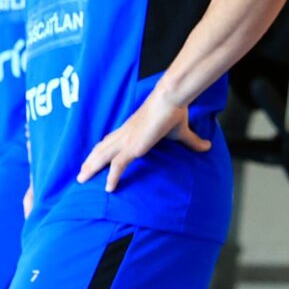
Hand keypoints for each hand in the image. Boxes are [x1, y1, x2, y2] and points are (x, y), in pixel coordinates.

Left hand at [78, 93, 209, 190]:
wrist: (170, 100)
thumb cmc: (174, 111)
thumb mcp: (183, 131)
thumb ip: (192, 141)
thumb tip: (207, 146)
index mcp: (131, 129)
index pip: (111, 140)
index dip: (102, 149)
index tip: (94, 157)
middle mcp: (125, 134)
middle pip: (101, 149)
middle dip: (89, 161)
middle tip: (80, 173)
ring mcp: (126, 140)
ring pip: (102, 157)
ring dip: (91, 168)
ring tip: (82, 179)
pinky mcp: (132, 147)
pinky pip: (117, 165)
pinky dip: (112, 177)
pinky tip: (108, 188)